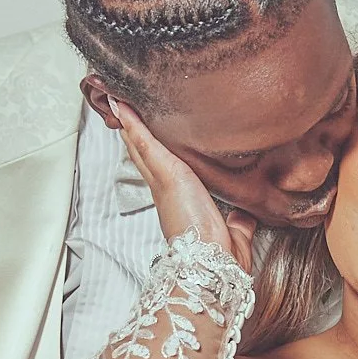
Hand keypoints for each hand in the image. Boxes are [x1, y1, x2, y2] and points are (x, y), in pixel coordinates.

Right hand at [108, 99, 256, 272]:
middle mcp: (165, 189)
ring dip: (127, 120)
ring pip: (138, 144)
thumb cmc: (219, 255)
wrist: (213, 263)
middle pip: (142, 152)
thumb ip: (238, 221)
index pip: (159, 167)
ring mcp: (162, 180)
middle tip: (119, 105)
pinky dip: (132, 123)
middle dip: (131, 128)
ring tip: (115, 95)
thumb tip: (242, 216)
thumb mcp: (234, 232)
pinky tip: (123, 105)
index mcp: (179, 199)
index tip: (143, 131)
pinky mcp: (166, 174)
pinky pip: (143, 143)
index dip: (149, 149)